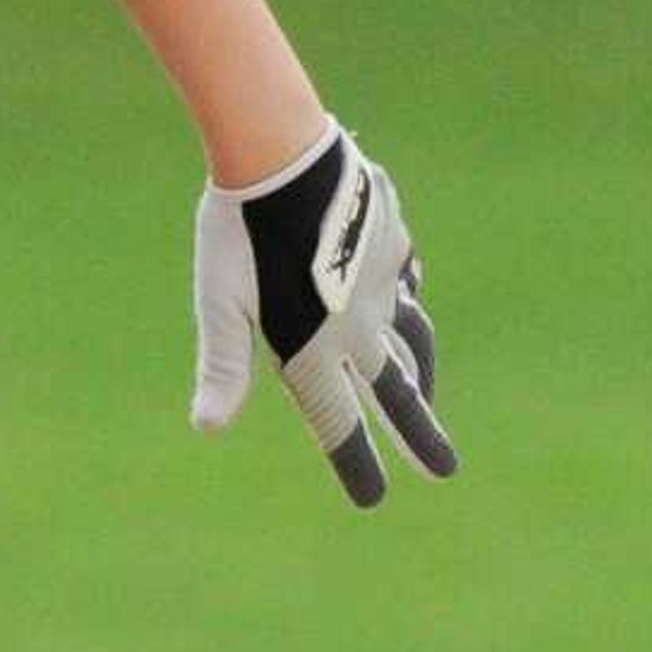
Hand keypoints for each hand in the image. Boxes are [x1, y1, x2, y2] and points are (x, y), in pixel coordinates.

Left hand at [190, 123, 458, 506]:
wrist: (281, 151)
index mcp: (315, 348)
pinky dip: (410, 303)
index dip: (354, 464)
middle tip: (444, 469)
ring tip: (426, 395)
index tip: (371, 500)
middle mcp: (360, 324)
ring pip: (412, 338)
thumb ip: (223, 366)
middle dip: (419, 434)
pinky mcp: (391, 241)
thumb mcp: (219, 302)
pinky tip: (410, 305)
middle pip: (395, 391)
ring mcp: (383, 282)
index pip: (337, 422)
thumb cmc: (237, 231)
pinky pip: (406, 283)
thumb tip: (206, 428)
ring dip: (421, 372)